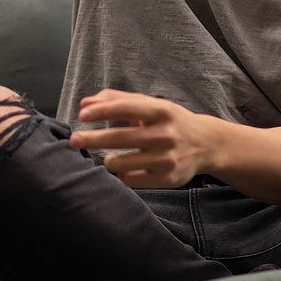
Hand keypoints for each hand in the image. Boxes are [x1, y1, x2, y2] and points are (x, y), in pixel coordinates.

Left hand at [70, 88, 221, 188]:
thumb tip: (84, 103)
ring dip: (108, 160)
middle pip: (119, 138)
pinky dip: (122, 175)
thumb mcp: (151, 105)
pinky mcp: (168, 179)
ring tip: (108, 157)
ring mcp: (167, 159)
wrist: (207, 144)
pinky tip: (125, 169)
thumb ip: (118, 100)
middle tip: (73, 140)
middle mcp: (166, 134)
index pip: (126, 108)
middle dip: (92, 139)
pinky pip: (131, 180)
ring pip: (121, 163)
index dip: (102, 111)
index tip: (82, 115)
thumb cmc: (170, 121)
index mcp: (161, 111)